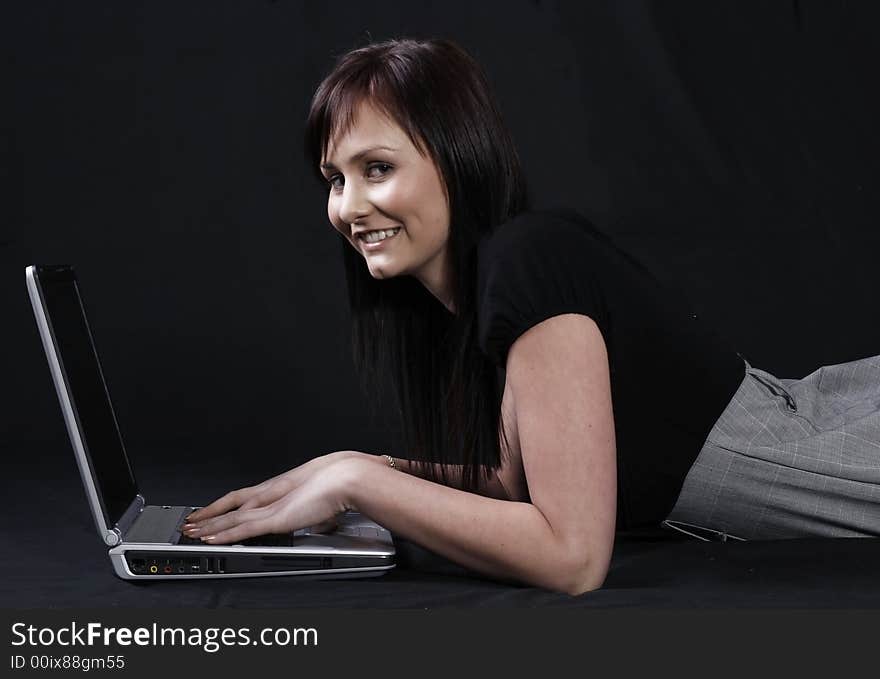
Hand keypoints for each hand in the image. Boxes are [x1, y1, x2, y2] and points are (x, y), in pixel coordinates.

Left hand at [182, 452, 366, 543]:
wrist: (351, 477)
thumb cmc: (348, 479)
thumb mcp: (332, 499)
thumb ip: (323, 513)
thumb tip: (326, 522)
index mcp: (286, 486)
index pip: (251, 495)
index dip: (232, 502)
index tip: (219, 508)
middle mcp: (274, 493)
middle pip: (234, 503)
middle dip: (211, 512)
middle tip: (191, 519)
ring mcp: (273, 505)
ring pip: (232, 516)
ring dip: (210, 524)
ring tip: (190, 531)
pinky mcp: (275, 518)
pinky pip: (243, 528)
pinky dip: (225, 534)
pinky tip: (210, 539)